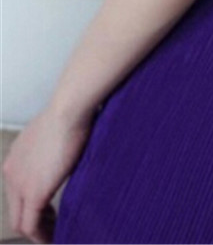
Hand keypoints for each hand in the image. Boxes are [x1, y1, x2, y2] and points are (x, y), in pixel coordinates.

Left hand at [2, 108, 93, 243]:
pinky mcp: (33, 193)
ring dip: (38, 230)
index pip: (18, 190)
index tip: (50, 207)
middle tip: (53, 224)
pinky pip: (31, 226)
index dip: (33, 202)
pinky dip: (41, 235)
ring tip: (55, 233)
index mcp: (16, 156)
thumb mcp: (58, 129)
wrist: (69, 109)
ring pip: (20, 221)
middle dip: (34, 219)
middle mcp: (11, 172)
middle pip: (15, 209)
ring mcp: (19, 184)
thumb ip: (56, 144)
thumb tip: (71, 146)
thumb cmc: (72, 110)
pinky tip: (54, 237)